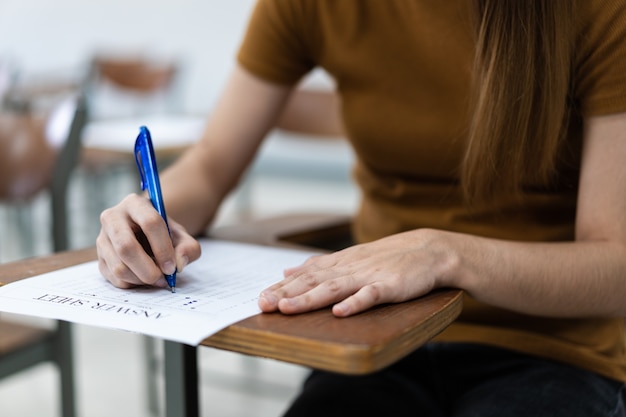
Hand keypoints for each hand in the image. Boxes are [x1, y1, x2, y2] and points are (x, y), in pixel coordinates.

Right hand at [96, 194, 200, 288]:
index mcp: (135, 204)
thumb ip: (189, 248)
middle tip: (163, 279)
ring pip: (118, 266)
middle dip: (147, 269)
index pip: (150, 223)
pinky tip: (144, 278)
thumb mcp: (181, 236)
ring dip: (141, 279)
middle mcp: (112, 217)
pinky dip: (133, 284)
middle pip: (126, 247)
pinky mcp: (99, 258)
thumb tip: (179, 263)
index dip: (163, 248)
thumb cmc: (164, 234)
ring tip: (156, 278)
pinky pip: (114, 278)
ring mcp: (102, 238)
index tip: (172, 267)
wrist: (145, 234)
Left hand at [258, 229, 450, 316]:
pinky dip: (355, 303)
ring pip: (334, 288)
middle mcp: (349, 268)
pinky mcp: (390, 285)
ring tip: (288, 308)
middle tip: (263, 304)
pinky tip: (340, 312)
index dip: (281, 287)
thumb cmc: (388, 257)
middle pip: (313, 281)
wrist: (429, 250)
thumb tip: (287, 271)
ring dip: (310, 299)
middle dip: (286, 293)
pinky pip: (371, 295)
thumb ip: (319, 265)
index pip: (304, 275)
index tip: (260, 298)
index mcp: (339, 263)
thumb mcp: (350, 258)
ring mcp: (369, 276)